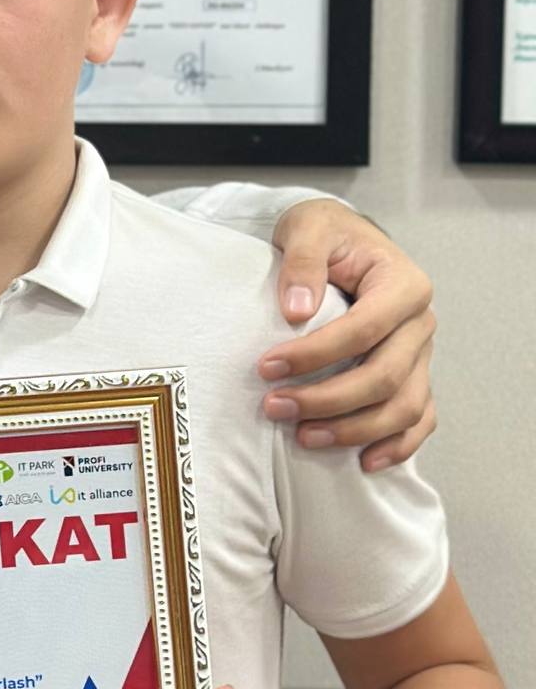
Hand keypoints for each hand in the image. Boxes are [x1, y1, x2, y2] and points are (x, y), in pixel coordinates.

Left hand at [261, 202, 434, 470]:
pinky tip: (363, 461)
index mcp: (403, 285)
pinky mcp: (415, 375)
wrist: (343, 241)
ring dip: (355, 429)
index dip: (316, 355)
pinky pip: (420, 419)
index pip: (365, 330)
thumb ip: (303, 260)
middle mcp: (420, 323)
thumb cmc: (327, 234)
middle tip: (275, 407)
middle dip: (328, 400)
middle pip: (386, 376)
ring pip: (404, 407)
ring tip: (304, 437)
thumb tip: (297, 311)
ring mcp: (421, 354)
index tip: (268, 367)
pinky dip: (398, 445)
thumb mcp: (308, 227)